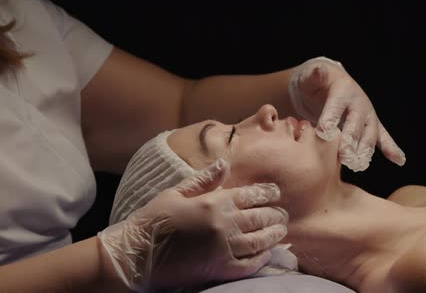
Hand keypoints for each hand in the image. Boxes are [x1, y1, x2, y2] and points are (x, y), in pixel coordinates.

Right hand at [98, 159, 288, 290]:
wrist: (136, 254)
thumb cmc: (153, 220)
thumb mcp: (176, 193)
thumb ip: (204, 179)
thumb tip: (225, 163)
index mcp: (214, 202)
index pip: (252, 195)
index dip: (268, 193)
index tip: (276, 193)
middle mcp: (224, 224)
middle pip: (261, 217)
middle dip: (276, 215)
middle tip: (283, 214)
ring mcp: (223, 248)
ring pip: (260, 241)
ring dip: (274, 235)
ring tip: (281, 231)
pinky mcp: (219, 269)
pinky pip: (249, 265)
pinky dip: (262, 258)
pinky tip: (267, 254)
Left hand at [288, 56, 405, 171]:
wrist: (328, 84)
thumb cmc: (315, 83)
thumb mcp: (310, 77)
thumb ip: (314, 75)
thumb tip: (319, 70)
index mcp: (343, 90)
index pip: (337, 105)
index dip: (331, 117)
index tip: (324, 132)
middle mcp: (359, 102)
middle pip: (356, 123)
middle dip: (351, 140)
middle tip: (344, 156)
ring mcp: (367, 114)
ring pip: (369, 134)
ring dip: (365, 150)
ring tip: (359, 165)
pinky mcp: (371, 125)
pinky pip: (382, 138)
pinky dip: (391, 148)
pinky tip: (399, 160)